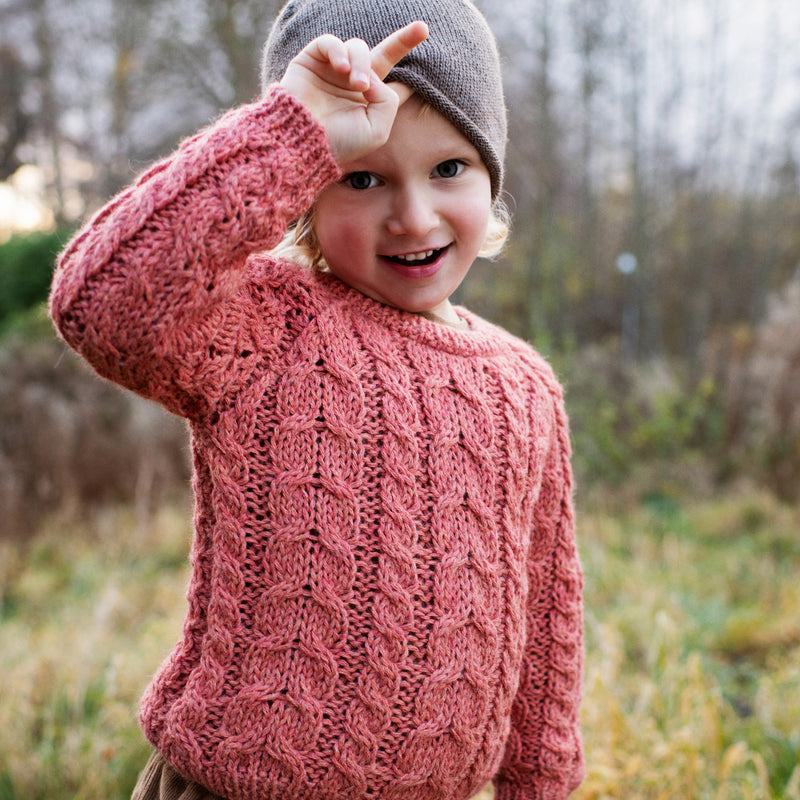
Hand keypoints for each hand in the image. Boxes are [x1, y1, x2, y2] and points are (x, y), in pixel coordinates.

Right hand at [279, 21, 428, 163]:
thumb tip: (374, 74)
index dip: (407, 51)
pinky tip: (341, 68)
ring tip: (356, 84)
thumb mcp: (377, 130)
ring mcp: (333, 71)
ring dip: (361, 63)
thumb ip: (388, 100)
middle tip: (410, 39)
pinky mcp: (312, 61)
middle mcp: (353, 82)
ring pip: (358, 48)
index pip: (395, 76)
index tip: (423, 29)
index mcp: (370, 100)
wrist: (304, 142)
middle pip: (383, 53)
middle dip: (403, 40)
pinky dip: (338, 51)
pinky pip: (330, 42)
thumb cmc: (340, 144)